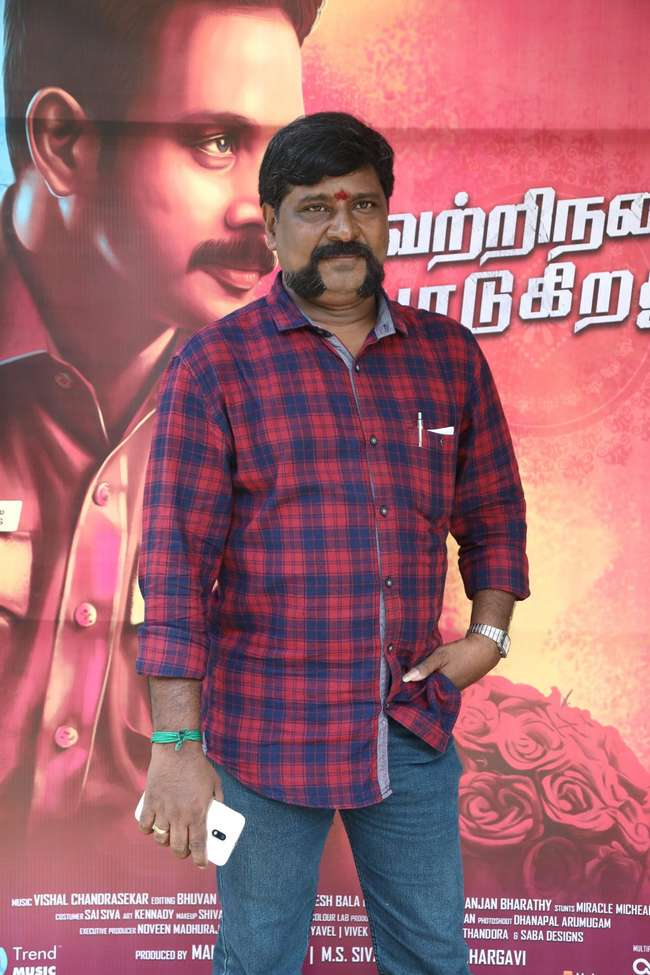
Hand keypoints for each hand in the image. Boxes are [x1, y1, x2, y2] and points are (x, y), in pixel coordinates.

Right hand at [138, 741, 222, 867]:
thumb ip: (217, 801)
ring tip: (170, 837)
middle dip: (182, 853)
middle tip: (185, 849)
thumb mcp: (215, 784)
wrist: (177, 750)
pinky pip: (145, 825)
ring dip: (166, 842)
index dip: (199, 859)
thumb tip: (218, 813)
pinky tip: (153, 827)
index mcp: (197, 813)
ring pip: (161, 839)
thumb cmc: (198, 766)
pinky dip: (148, 830)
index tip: (201, 864)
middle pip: (178, 847)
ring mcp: (163, 810)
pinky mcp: (150, 802)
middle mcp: (180, 816)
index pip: (198, 845)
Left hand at [402, 632, 500, 690]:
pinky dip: (434, 682)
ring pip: (434, 690)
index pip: (420, 694)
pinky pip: (441, 687)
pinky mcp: (457, 685)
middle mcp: (447, 692)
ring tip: (413, 679)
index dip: (409, 691)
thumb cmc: (461, 652)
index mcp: (441, 687)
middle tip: (403, 683)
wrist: (485, 650)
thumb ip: (423, 668)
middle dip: (416, 689)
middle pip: (427, 693)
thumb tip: (406, 679)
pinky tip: (428, 676)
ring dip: (425, 685)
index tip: (397, 688)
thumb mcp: (440, 656)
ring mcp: (453, 690)